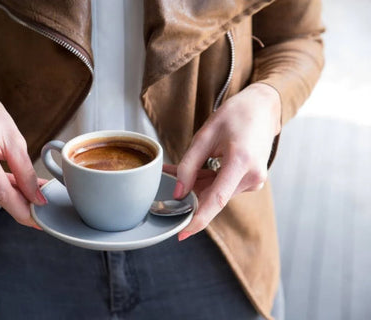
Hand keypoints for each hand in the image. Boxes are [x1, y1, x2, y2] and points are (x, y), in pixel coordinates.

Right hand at [0, 80, 46, 228]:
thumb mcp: (14, 139)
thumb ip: (25, 172)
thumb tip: (37, 198)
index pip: (0, 191)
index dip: (22, 208)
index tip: (39, 219)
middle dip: (20, 202)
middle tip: (42, 206)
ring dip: (11, 195)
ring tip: (29, 190)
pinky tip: (12, 184)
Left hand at [164, 83, 280, 240]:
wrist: (262, 108)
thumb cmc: (235, 115)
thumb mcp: (204, 136)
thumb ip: (188, 166)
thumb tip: (178, 193)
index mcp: (240, 162)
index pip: (217, 199)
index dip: (198, 219)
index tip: (183, 234)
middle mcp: (251, 177)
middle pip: (213, 196)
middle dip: (189, 192)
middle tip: (169, 176)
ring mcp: (254, 181)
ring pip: (217, 193)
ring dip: (197, 184)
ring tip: (183, 167)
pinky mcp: (251, 181)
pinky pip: (224, 187)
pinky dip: (208, 181)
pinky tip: (197, 170)